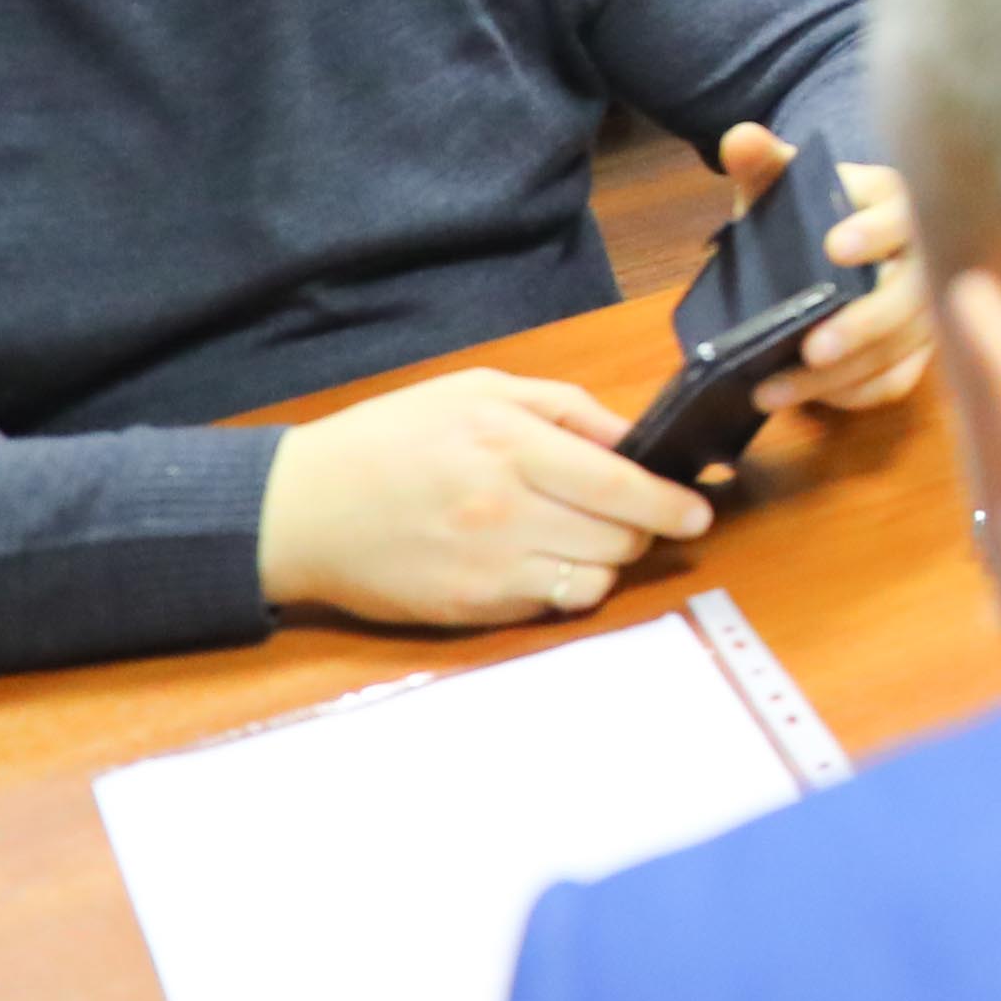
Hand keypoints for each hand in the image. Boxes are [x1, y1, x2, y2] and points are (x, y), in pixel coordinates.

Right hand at [257, 369, 714, 625]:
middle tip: (634, 515)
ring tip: (586, 537)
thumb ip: (565, 410)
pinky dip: (564, 586)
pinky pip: (550, 605)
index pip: (619, 485)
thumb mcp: (478, 391)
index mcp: (510, 445)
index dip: (671, 504)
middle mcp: (506, 510)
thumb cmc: (393, 439)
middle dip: (642, 528)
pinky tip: (543, 560)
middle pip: (619, 538)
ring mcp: (489, 566)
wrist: (302, 509)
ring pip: (594, 580)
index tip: (698, 511)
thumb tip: (633, 438)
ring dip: (606, 561)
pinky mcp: (471, 609)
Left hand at [718, 124, 931, 418]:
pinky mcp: (917, 347)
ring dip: (843, 375)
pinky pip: (901, 378)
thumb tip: (738, 139)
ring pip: (904, 347)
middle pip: (915, 295)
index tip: (834, 248)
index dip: (875, 232)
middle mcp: (926, 255)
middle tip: (814, 348)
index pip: (902, 214)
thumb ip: (762, 161)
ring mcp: (927, 306)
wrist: (828, 241)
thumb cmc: (806, 208)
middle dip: (865, 324)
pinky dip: (859, 393)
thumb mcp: (782, 180)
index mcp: (899, 202)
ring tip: (775, 390)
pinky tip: (813, 400)